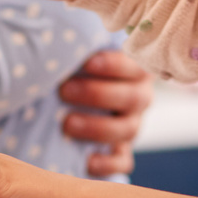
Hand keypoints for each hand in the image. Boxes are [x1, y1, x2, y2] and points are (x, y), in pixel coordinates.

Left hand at [58, 50, 154, 174]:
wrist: (71, 100)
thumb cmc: (74, 69)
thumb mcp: (81, 55)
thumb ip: (78, 49)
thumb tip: (59, 33)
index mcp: (134, 69)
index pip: (134, 66)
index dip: (113, 64)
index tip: (86, 62)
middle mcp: (139, 97)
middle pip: (132, 98)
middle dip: (97, 94)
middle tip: (64, 90)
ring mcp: (132, 126)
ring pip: (129, 130)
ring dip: (97, 127)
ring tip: (67, 123)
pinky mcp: (122, 152)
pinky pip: (123, 163)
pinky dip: (107, 164)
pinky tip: (86, 161)